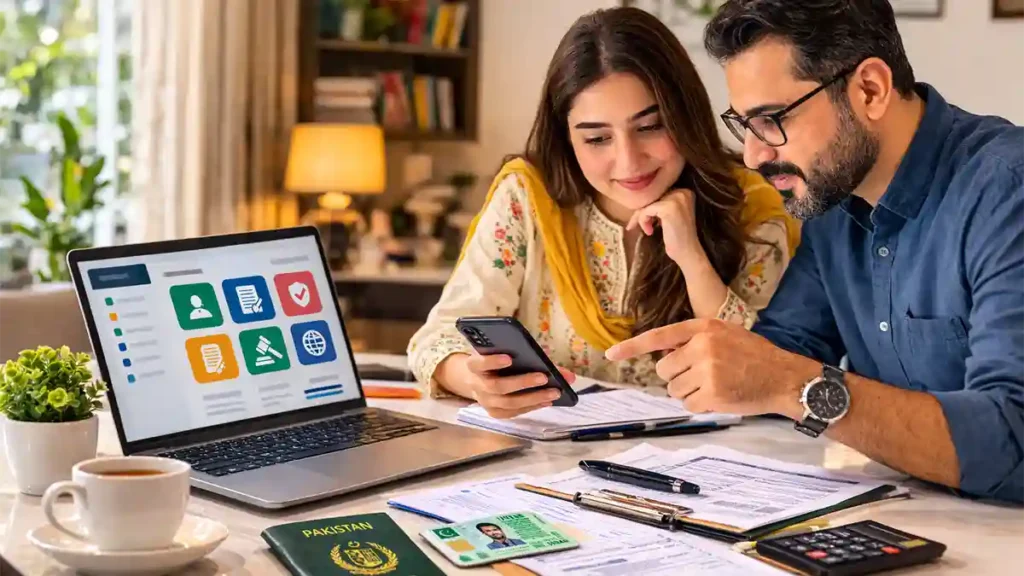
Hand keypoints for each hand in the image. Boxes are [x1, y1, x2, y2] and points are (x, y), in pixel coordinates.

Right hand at [447, 353, 576, 418]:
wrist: (476, 379)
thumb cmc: (495, 362)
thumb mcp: (502, 352)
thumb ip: (528, 355)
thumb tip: (565, 373)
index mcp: (474, 366)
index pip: (478, 363)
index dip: (492, 361)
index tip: (509, 358)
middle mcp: (477, 385)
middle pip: (497, 387)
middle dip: (522, 382)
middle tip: (543, 377)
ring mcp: (485, 402)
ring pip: (508, 403)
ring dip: (533, 398)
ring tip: (554, 392)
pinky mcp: (495, 413)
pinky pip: (514, 412)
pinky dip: (532, 406)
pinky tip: (547, 400)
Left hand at [604, 319, 817, 417]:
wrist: (785, 377)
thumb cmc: (754, 356)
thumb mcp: (725, 334)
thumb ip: (695, 340)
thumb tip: (664, 354)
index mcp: (703, 327)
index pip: (659, 336)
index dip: (632, 346)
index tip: (610, 354)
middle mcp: (702, 346)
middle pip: (663, 370)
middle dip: (677, 376)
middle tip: (702, 376)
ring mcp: (707, 370)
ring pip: (674, 389)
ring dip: (689, 392)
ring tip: (715, 385)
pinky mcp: (712, 393)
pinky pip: (688, 404)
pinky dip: (699, 405)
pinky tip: (718, 397)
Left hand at [627, 188, 701, 268]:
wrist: (687, 252)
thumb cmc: (678, 237)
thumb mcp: (670, 215)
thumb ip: (660, 205)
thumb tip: (640, 200)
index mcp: (685, 192)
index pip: (658, 194)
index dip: (648, 207)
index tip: (643, 219)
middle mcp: (682, 192)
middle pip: (652, 197)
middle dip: (642, 212)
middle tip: (634, 224)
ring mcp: (676, 199)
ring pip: (647, 204)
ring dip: (642, 218)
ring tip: (647, 230)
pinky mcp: (668, 208)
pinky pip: (646, 210)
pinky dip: (643, 221)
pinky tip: (649, 232)